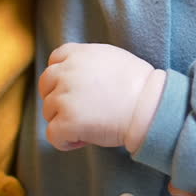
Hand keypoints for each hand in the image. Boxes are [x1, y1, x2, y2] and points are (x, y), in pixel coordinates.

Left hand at [39, 42, 166, 153]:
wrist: (149, 106)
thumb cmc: (138, 85)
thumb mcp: (111, 58)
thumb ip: (86, 62)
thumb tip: (71, 74)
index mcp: (78, 54)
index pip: (54, 61)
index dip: (61, 77)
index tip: (75, 90)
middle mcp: (66, 72)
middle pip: (46, 86)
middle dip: (59, 99)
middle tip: (82, 110)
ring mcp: (64, 97)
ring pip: (49, 112)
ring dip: (65, 120)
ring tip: (91, 124)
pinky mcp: (66, 121)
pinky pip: (53, 135)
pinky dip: (66, 141)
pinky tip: (86, 138)